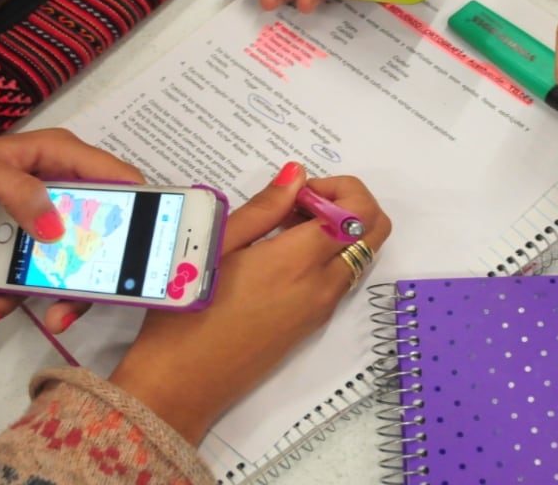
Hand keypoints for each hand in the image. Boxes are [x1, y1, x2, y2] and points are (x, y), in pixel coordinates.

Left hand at [0, 128, 144, 330]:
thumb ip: (18, 191)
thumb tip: (55, 227)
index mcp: (60, 158)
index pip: (114, 174)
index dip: (140, 200)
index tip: (151, 234)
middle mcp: (63, 190)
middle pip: (103, 228)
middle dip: (106, 265)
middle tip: (105, 292)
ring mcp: (46, 224)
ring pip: (74, 261)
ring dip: (67, 294)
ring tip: (53, 320)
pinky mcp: (28, 251)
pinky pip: (36, 278)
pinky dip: (17, 299)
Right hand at [106, 163, 392, 443]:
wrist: (181, 382)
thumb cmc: (188, 312)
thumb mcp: (217, 245)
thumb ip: (264, 207)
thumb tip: (297, 175)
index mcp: (300, 261)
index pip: (361, 212)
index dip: (339, 188)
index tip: (299, 192)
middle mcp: (323, 285)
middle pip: (375, 230)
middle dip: (348, 204)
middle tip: (299, 204)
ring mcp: (322, 307)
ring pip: (359, 254)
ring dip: (336, 230)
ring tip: (279, 229)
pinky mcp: (313, 324)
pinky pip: (340, 277)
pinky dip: (324, 255)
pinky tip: (276, 256)